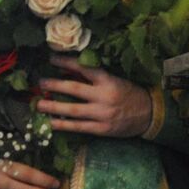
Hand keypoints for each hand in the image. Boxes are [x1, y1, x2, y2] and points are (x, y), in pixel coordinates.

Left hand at [33, 56, 152, 138]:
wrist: (149, 114)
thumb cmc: (129, 93)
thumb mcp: (115, 80)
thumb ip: (94, 78)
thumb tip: (67, 71)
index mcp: (108, 80)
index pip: (84, 68)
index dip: (66, 63)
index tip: (51, 59)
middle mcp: (104, 96)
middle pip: (74, 89)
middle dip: (55, 86)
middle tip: (40, 83)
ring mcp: (102, 114)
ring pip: (73, 110)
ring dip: (53, 107)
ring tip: (39, 105)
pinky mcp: (102, 129)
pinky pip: (79, 127)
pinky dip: (63, 125)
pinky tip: (50, 123)